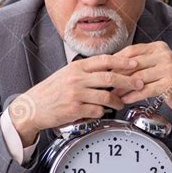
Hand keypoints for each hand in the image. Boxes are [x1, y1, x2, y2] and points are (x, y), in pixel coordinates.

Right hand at [8, 54, 144, 146]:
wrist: (32, 107)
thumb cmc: (51, 91)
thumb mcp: (66, 74)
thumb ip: (85, 71)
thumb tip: (109, 69)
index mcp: (76, 67)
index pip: (104, 60)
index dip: (122, 61)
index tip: (135, 63)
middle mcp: (76, 79)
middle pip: (110, 78)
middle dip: (128, 82)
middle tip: (138, 84)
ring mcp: (75, 95)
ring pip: (106, 97)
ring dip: (117, 102)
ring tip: (120, 103)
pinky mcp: (74, 110)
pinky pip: (97, 111)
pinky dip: (102, 112)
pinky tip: (101, 112)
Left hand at [111, 42, 171, 135]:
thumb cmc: (170, 81)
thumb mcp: (155, 67)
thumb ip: (139, 63)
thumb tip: (113, 65)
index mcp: (159, 47)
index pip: (132, 50)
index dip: (116, 60)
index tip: (105, 69)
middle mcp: (164, 55)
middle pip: (133, 64)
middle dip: (118, 75)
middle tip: (106, 83)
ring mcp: (168, 68)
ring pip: (138, 78)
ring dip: (123, 87)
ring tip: (114, 94)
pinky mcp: (170, 83)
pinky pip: (146, 90)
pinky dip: (133, 96)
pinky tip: (125, 100)